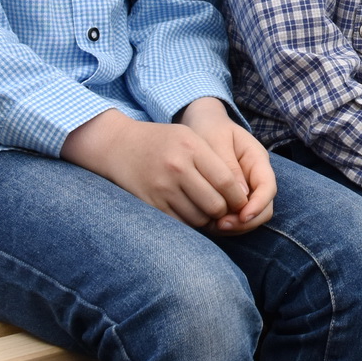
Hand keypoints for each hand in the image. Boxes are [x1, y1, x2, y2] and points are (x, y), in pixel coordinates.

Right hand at [62, 105, 259, 229]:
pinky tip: (190, 213)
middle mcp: (177, 168)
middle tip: (226, 209)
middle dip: (225, 212)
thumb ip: (215, 160)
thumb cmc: (162, 141)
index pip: (226, 181)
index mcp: (191, 148)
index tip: (242, 201)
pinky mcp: (149, 204)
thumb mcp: (189, 137)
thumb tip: (240, 193)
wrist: (119, 146)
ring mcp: (161, 188)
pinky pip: (180, 223)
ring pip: (199, 218)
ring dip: (207, 219)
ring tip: (207, 210)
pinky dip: (190, 223)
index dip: (238, 197)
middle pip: (215, 204)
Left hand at [180, 99, 277, 234]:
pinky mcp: (233, 199)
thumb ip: (228, 166)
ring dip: (235, 226)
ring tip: (211, 225)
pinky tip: (208, 223)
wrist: (201, 124)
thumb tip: (242, 195)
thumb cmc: (209, 129)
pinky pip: (236, 217)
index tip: (242, 216)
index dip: (259, 205)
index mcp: (257, 159)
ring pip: (251, 217)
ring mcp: (246, 189)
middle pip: (264, 208)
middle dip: (245, 221)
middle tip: (220, 225)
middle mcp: (256, 177)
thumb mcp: (216, 141)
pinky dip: (226, 224)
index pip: (268, 187)